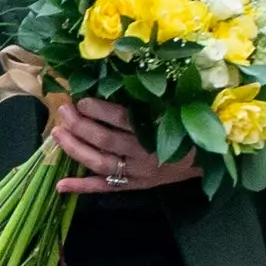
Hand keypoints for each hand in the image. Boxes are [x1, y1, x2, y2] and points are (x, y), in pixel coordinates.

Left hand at [53, 96, 201, 195]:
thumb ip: (151, 97)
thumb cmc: (190, 125)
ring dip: (75, 149)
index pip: (123, 120)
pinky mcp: (135, 186)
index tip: (82, 99)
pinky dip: (82, 187)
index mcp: (158, 130)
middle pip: (106, 141)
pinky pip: (105, 187)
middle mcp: (146, 154)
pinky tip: (60, 184)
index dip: (100, 110)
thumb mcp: (176, 106)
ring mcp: (138, 173)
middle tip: (64, 110)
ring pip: (101, 163)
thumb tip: (117, 78)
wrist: (208, 157)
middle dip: (81, 125)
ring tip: (57, 133)